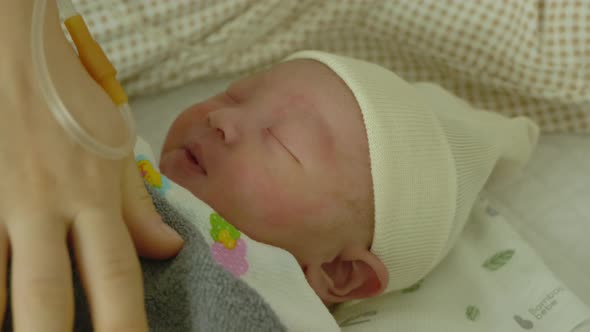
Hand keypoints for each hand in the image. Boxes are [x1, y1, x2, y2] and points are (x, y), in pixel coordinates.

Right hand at [0, 1, 182, 330]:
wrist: (13, 52)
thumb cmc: (70, 101)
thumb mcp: (116, 147)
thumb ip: (138, 206)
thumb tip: (169, 250)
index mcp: (92, 197)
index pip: (116, 273)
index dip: (125, 325)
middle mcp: (43, 206)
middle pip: (47, 293)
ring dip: (2, 318)